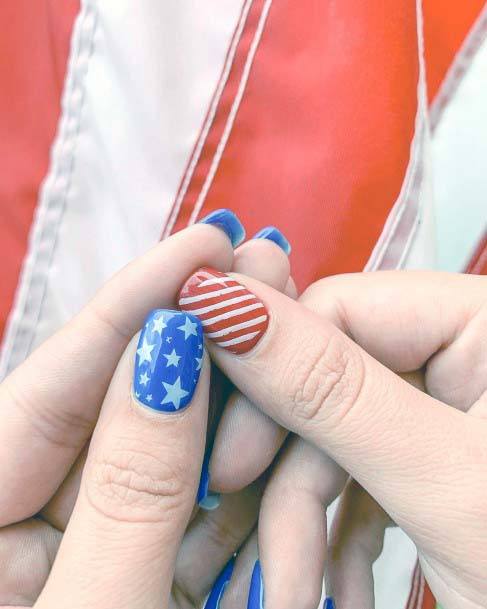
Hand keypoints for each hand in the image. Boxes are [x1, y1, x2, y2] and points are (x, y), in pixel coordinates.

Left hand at [0, 211, 298, 607]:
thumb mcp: (99, 608)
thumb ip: (131, 487)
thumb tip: (171, 348)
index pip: (54, 386)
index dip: (133, 303)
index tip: (206, 242)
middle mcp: (38, 516)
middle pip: (123, 407)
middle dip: (197, 344)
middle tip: (263, 273)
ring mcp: (104, 542)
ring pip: (175, 450)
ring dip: (236, 405)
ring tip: (291, 333)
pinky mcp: (156, 568)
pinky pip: (203, 507)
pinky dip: (250, 477)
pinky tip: (292, 426)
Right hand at [179, 269, 486, 608]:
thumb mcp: (446, 485)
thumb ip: (330, 390)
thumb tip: (219, 302)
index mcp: (486, 319)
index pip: (340, 308)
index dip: (268, 377)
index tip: (226, 465)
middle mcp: (465, 352)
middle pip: (330, 384)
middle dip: (288, 477)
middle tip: (261, 560)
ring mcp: (449, 409)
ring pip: (336, 440)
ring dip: (305, 521)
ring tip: (290, 594)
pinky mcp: (437, 459)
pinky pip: (364, 475)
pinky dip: (339, 533)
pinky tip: (329, 584)